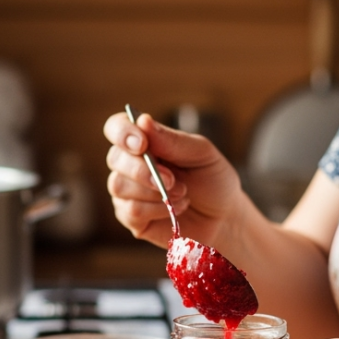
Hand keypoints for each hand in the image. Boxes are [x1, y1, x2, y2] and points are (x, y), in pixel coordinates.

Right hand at [103, 112, 243, 247]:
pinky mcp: (131, 218)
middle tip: (172, 179)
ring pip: (119, 186)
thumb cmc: (212, 180)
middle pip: (115, 158)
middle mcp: (130, 164)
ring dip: (154, 192)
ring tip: (182, 193)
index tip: (142, 144)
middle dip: (143, 170)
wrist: (223, 216)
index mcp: (144, 141)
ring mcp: (128, 192)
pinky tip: (175, 209)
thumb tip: (143, 120)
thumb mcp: (201, 153)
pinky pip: (131, 211)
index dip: (122, 132)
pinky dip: (157, 210)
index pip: (116, 127)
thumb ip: (171, 140)